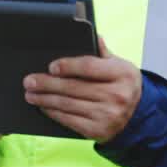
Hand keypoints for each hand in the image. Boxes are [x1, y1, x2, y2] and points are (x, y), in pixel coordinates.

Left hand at [23, 36, 141, 142]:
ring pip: (68, 104)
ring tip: (30, 94)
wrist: (138, 117)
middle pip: (73, 87)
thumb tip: (95, 36)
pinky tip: (44, 107)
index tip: (51, 67)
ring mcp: (108, 115)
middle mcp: (116, 95)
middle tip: (29, 81)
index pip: (89, 67)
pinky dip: (54, 113)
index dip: (67, 66)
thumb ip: (103, 52)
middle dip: (47, 84)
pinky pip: (70, 120)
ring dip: (45, 99)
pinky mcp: (98, 131)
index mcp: (122, 73)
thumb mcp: (120, 65)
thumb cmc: (122, 85)